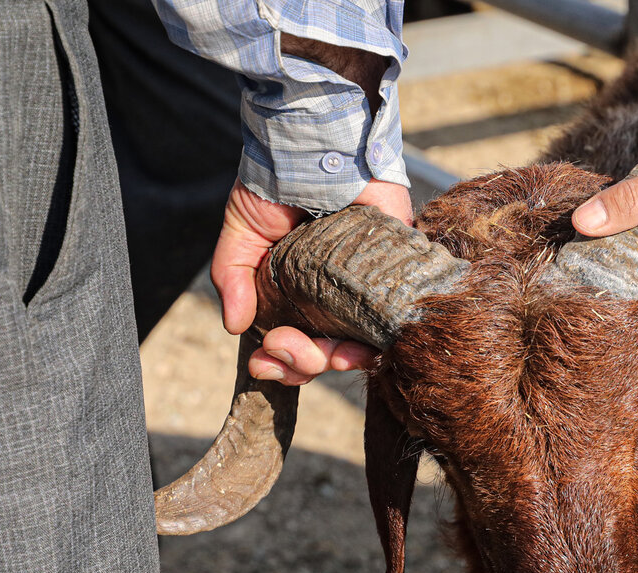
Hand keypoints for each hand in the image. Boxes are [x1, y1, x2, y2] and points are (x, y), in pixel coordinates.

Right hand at [210, 179, 413, 384]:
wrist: (318, 143)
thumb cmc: (278, 182)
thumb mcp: (243, 230)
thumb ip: (234, 276)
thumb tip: (235, 327)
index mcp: (299, 290)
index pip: (293, 339)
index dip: (280, 359)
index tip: (263, 361)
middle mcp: (336, 294)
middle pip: (327, 351)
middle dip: (303, 364)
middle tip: (284, 350)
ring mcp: (370, 286)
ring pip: (363, 344)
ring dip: (340, 361)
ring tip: (324, 355)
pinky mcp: (402, 272)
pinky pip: (400, 320)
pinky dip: (385, 341)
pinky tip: (363, 346)